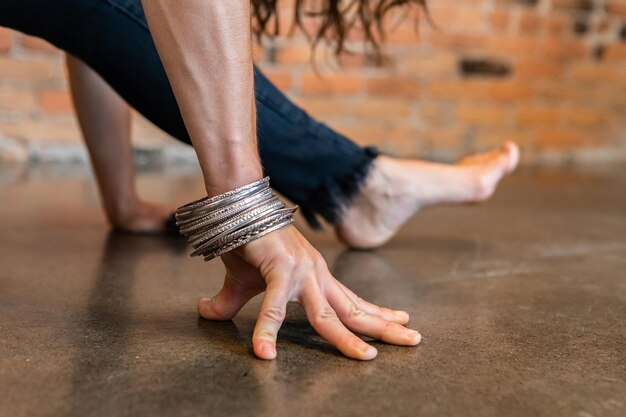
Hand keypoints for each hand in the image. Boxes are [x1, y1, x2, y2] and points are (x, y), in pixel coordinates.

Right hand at [196, 224, 420, 359]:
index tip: (400, 321)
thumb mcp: (243, 282)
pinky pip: (273, 307)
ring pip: (328, 315)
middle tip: (414, 340)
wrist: (236, 206)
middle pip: (354, 309)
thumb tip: (205, 312)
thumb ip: (232, 303)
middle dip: (385, 327)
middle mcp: (316, 275)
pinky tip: (264, 352)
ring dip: (347, 339)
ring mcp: (301, 273)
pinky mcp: (278, 269)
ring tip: (366, 358)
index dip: (377, 313)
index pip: (353, 300)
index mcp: (316, 276)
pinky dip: (267, 330)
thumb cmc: (246, 241)